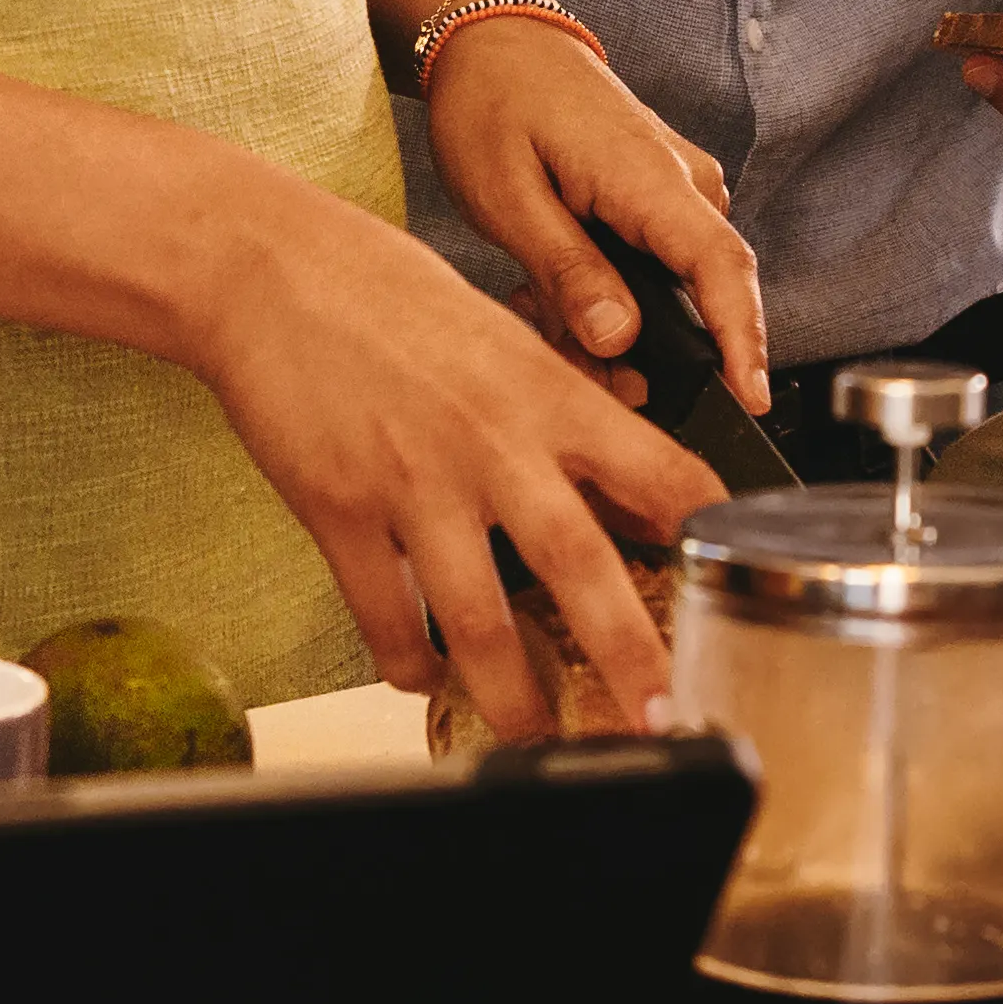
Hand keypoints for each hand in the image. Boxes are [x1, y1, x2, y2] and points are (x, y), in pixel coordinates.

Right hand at [190, 175, 717, 743]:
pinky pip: (383, 616)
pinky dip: (408, 662)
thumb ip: (560, 416)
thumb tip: (622, 492)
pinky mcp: (340, 511)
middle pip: (582, 566)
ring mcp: (414, 482)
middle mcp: (493, 443)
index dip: (707, 534)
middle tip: (665, 716)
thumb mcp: (504, 338)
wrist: (271, 269)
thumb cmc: (388, 293)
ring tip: (534, 735)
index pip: (659, 470)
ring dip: (513, 695)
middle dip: (631, 656)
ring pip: (478, 620)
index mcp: (547, 392)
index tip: (731, 589)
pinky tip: (423, 678)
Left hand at [419, 8, 771, 402]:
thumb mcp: (508, 196)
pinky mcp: (661, 196)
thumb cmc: (494, 103)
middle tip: (562, 360)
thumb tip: (620, 340)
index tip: (751, 402)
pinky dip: (608, 295)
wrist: (495, 39)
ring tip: (533, 306)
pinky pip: (655, 268)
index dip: (745, 341)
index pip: (723, 269)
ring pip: (670, 293)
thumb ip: (567, 271)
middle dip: (640, 355)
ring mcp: (678, 189)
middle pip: (698, 299)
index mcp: (649, 177)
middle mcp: (684, 184)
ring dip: (610, 324)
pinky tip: (550, 288)